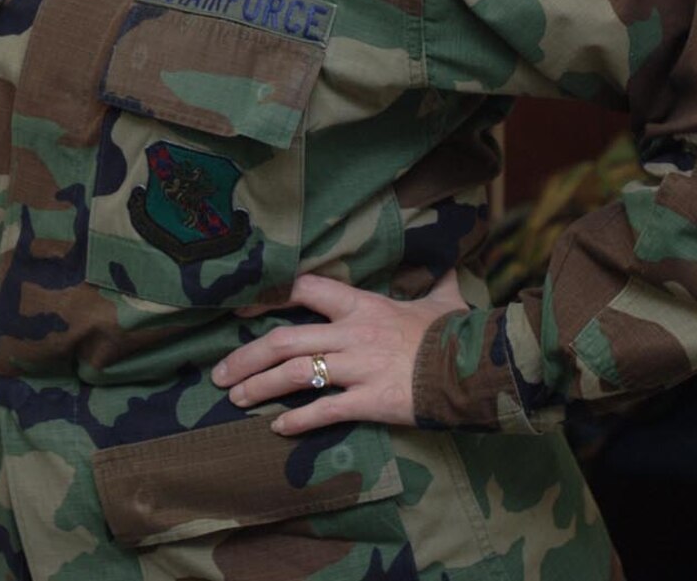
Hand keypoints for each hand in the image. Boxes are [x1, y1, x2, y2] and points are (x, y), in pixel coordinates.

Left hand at [211, 271, 468, 435]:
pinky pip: (324, 410)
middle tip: (219, 374)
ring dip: (259, 388)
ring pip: (294, 374)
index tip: (241, 309)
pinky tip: (278, 429)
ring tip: (235, 399)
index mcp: (361, 305)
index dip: (269, 296)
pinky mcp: (369, 401)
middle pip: (283, 340)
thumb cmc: (455, 336)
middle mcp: (351, 334)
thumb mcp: (442, 303)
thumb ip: (438, 285)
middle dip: (245, 357)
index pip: (304, 288)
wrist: (477, 369)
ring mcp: (357, 368)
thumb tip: (451, 267)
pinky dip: (298, 421)